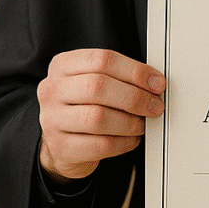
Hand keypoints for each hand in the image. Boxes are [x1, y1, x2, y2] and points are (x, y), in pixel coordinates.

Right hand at [37, 48, 165, 182]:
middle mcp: (52, 90)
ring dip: (130, 122)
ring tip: (142, 123)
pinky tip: (132, 138)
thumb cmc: (84, 104)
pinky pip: (100, 145)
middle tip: (155, 106)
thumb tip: (154, 82)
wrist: (62, 140)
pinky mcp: (61, 147)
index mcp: (62, 65)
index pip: (102, 60)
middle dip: (135, 97)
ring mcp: (52, 119)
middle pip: (98, 87)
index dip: (135, 71)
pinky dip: (124, 142)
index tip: (156, 83)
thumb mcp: (94, 81)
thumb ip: (119, 76)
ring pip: (98, 118)